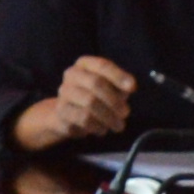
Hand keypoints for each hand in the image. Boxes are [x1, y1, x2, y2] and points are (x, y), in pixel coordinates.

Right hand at [18, 56, 134, 152]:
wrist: (65, 115)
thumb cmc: (94, 97)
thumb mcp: (110, 88)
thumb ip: (121, 86)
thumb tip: (130, 86)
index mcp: (85, 64)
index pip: (102, 65)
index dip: (118, 76)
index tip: (132, 88)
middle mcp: (71, 75)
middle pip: (96, 83)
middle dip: (114, 100)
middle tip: (126, 113)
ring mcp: (64, 93)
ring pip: (90, 103)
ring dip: (108, 116)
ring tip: (118, 125)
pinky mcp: (61, 112)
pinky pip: (83, 119)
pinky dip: (97, 126)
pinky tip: (103, 129)